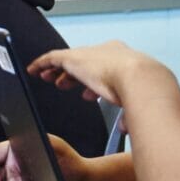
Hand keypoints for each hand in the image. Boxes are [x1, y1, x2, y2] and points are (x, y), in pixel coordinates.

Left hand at [25, 41, 154, 104]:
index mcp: (125, 60)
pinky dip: (41, 63)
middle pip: (84, 62)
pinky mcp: (73, 57)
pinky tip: (33, 70)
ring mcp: (89, 53)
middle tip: (63, 83)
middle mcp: (107, 53)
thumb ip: (128, 115)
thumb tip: (126, 128)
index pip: (103, 68)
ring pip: (67, 60)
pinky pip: (51, 58)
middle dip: (73, 74)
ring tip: (48, 79)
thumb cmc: (145, 92)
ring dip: (57, 70)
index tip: (88, 93)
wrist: (141, 79)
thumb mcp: (136, 103)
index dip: (93, 81)